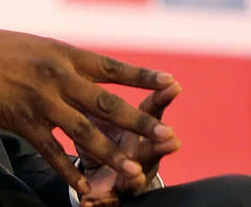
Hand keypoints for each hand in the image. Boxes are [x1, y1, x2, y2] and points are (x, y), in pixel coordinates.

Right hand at [0, 24, 178, 195]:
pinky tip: (84, 187)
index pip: (111, 67)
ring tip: (136, 173)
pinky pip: (51, 150)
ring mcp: (41, 100)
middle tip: (168, 137)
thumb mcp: (35, 47)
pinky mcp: (21, 120)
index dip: (143, 77)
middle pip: (106, 103)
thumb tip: (86, 71)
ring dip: (112, 155)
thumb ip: (62, 62)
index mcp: (63, 55)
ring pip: (84, 132)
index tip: (172, 83)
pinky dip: (69, 170)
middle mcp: (57, 76)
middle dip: (140, 123)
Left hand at [77, 82, 181, 206]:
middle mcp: (140, 152)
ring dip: (135, 177)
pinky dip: (99, 200)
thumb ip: (107, 98)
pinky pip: (106, 199)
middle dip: (160, 144)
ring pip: (135, 177)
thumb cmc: (101, 129)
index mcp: (136, 129)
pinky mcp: (112, 193)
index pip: (151, 111)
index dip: (161, 98)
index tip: (174, 84)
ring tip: (137, 176)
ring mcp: (130, 174)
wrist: (97, 169)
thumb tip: (113, 69)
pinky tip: (88, 202)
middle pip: (151, 148)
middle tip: (173, 141)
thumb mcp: (102, 112)